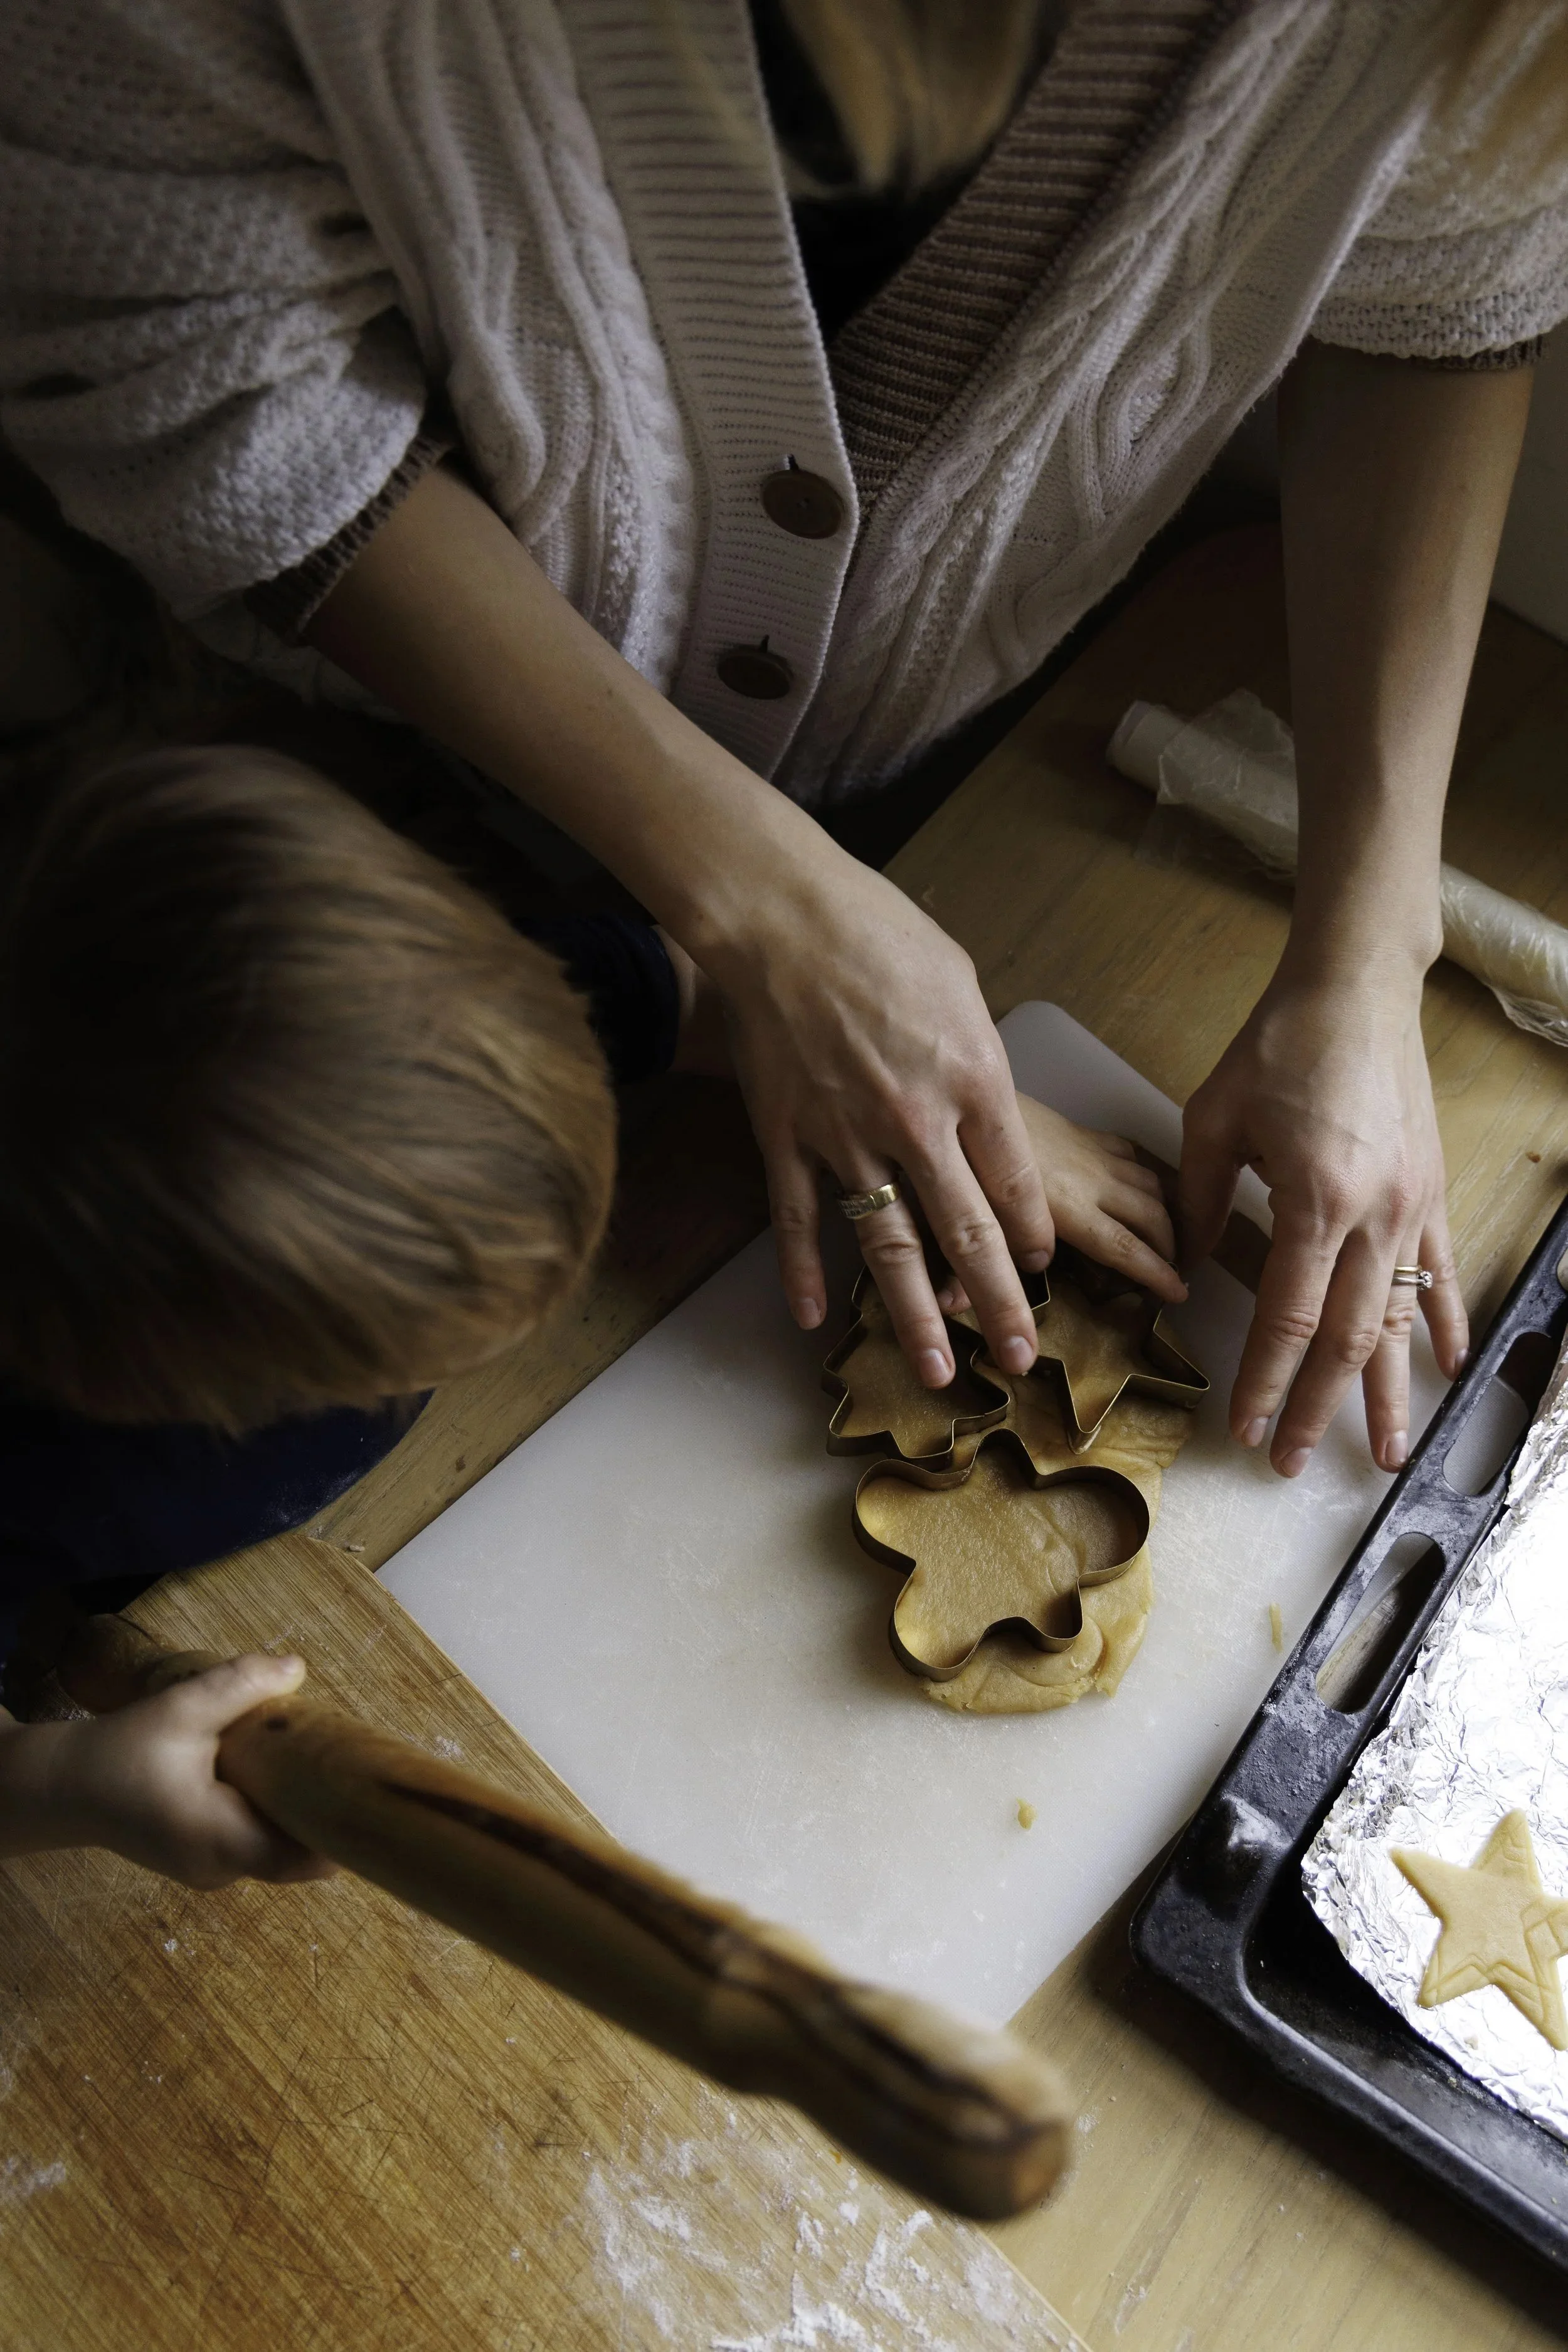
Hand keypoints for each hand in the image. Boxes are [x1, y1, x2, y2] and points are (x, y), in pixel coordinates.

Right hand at [0, 1654, 332, 1887]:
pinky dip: (276, 1813)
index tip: (375, 1791)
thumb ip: (239, 1686)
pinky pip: (257, 1842)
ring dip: (302, 1811)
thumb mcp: (180, 1708)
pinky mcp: (204, 1857)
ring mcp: (213, 1869)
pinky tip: (285, 1773)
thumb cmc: (120, 1752)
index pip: (309, 1858)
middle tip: (356, 1763)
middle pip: (301, 1855)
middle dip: (329, 1813)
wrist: (63, 1787)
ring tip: (327, 1762)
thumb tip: (297, 1667)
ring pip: (280, 1848)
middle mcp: (222, 1869)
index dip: (347, 1831)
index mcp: (222, 1842)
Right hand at [714, 850, 1053, 1390]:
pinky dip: (803, 1272)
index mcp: (974, 1080)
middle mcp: (918, 1122)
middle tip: (1023, 1359)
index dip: (1033, 1235)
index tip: (1042, 1265)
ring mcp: (847, 1136)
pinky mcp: (787, 1136)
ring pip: (889, 1245)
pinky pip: (800, 1219)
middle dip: (1002, 1305)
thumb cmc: (878, 933)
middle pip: (969, 1234)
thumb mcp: (960, 986)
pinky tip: (813, 1318)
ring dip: (916, 1315)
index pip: (1017, 1184)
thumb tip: (988, 1104)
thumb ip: (977, 1058)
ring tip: (935, 1371)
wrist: (779, 915)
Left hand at [939, 1095, 1186, 1313]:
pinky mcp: (1083, 1130)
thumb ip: (986, 1256)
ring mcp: (1091, 1152)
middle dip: (1171, 1246)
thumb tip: (981, 1296)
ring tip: (1167, 1237)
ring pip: (1149, 1183)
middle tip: (1175, 1269)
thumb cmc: (964, 1160)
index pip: (1126, 1248)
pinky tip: (1142, 1188)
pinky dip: (1146, 1176)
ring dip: (1166, 1212)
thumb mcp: (975, 1215)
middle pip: (1151, 1216)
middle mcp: (1091, 1180)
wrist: (966, 1094)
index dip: (1157, 1273)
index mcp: (1068, 1208)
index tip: (1179, 1292)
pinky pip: (1131, 1154)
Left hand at [1178, 970, 1466, 1474]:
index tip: (1243, 1425)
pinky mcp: (1430, 1193)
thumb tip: (1187, 1265)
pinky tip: (1448, 1370)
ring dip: (1389, 1392)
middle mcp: (1375, 1216)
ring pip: (1399, 1323)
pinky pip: (1440, 1276)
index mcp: (1316, 1201)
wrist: (1358, 989)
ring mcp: (1412, 1208)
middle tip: (1288, 1461)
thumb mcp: (1214, 1118)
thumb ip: (1200, 1198)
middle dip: (1319, 1409)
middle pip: (1348, 1339)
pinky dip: (1445, 1326)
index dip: (1266, 1380)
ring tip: (1383, 1452)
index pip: (1288, 1318)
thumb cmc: (1280, 1045)